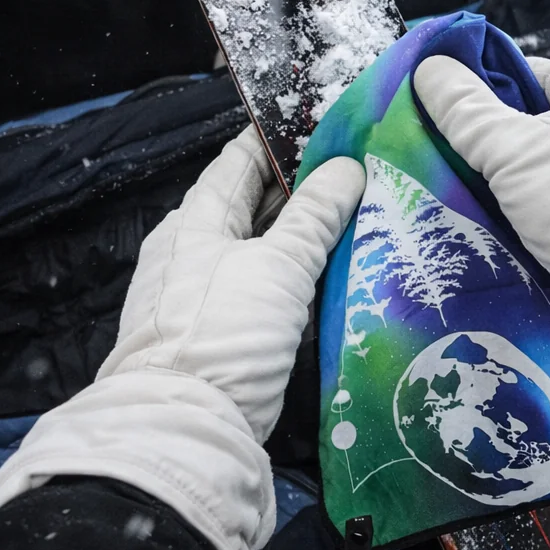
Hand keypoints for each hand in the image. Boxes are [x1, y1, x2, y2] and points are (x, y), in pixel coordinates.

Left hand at [99, 124, 363, 442]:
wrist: (186, 428)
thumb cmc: (224, 331)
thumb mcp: (278, 266)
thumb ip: (316, 214)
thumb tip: (349, 166)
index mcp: (196, 221)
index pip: (240, 160)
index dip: (280, 137)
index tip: (327, 121)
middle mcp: (198, 249)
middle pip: (257, 203)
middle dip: (305, 185)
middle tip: (361, 166)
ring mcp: (212, 291)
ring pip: (268, 245)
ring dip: (309, 231)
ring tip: (363, 210)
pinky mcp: (229, 329)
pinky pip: (272, 283)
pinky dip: (303, 271)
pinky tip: (342, 267)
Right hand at [414, 55, 549, 412]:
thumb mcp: (515, 149)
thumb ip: (468, 110)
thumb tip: (430, 67)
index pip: (542, 73)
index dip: (492, 77)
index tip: (450, 92)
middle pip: (544, 125)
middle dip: (495, 135)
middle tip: (445, 142)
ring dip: (510, 181)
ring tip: (459, 184)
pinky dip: (530, 214)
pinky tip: (494, 223)